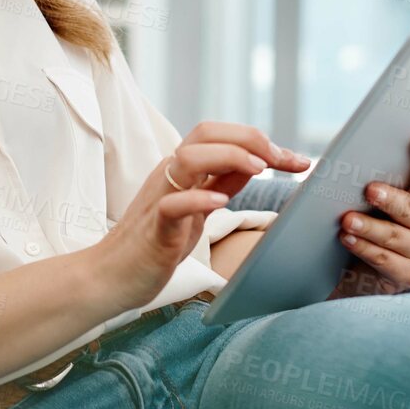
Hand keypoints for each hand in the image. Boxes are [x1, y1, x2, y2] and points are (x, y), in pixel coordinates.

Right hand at [90, 123, 311, 314]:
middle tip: (282, 160)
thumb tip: (255, 161)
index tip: (297, 160)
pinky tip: (219, 203)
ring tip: (259, 169)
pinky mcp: (154, 228)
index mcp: (182, 170)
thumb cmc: (156, 242)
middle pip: (205, 133)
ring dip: (228, 157)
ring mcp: (160, 198)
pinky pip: (172, 205)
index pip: (219, 135)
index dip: (261, 141)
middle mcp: (170, 175)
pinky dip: (198, 199)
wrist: (112, 275)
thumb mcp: (196, 207)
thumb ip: (220, 182)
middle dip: (250, 139)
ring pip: (188, 158)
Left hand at [329, 134, 409, 298]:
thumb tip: (338, 162)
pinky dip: (364, 249)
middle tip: (369, 190)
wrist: (354, 266)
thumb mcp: (368, 198)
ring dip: (370, 228)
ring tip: (346, 220)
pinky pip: (386, 260)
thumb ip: (370, 179)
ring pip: (396, 236)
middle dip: (391, 200)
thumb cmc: (364, 219)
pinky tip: (347, 240)